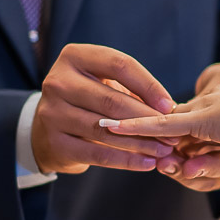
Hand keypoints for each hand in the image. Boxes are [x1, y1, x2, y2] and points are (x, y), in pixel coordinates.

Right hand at [32, 44, 176, 173]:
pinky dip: (126, 160)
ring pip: (105, 130)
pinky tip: (146, 162)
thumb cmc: (88, 101)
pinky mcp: (54, 143)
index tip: (170, 106)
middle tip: (173, 134)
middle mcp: (58, 82)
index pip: (119, 65)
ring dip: (140, 142)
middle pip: (112, 100)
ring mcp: (52, 113)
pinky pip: (97, 154)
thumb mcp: (104, 84)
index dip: (149, 85)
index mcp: (75, 57)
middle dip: (147, 119)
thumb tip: (171, 109)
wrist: (47, 129)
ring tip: (164, 150)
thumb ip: (133, 90)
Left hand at [110, 82, 219, 205]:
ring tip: (116, 137)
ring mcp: (202, 112)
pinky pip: (160, 125)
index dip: (176, 143)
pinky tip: (114, 126)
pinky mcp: (198, 119)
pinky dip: (137, 126)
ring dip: (144, 140)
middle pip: (173, 131)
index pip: (191, 130)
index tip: (160, 152)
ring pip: (165, 132)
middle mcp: (208, 109)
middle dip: (152, 143)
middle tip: (137, 151)